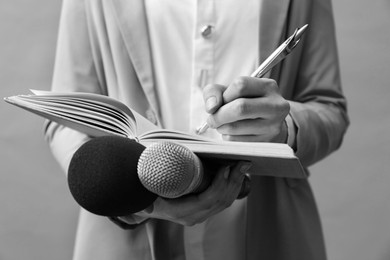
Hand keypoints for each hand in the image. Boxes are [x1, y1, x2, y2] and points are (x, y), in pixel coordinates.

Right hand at [120, 161, 250, 225]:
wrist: (143, 202)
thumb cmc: (145, 189)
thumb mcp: (150, 182)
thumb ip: (158, 175)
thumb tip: (165, 158)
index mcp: (178, 211)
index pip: (206, 201)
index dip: (219, 184)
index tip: (226, 168)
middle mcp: (191, 216)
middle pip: (219, 201)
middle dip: (233, 181)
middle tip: (243, 163)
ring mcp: (197, 215)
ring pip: (223, 202)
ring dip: (235, 184)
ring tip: (243, 167)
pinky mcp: (202, 210)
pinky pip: (220, 202)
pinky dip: (230, 188)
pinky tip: (237, 176)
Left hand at [203, 76, 289, 142]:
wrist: (267, 124)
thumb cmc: (245, 103)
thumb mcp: (231, 91)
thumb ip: (214, 91)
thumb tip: (211, 107)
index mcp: (268, 86)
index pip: (240, 85)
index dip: (224, 95)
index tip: (219, 102)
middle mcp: (276, 105)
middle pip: (240, 107)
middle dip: (219, 114)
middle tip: (212, 119)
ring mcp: (273, 125)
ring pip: (236, 127)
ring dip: (221, 127)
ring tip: (222, 125)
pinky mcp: (266, 142)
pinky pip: (237, 141)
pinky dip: (227, 137)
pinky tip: (232, 133)